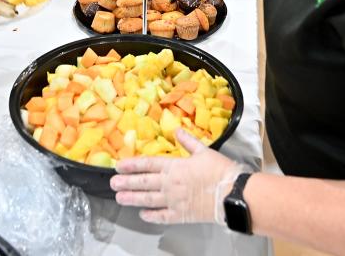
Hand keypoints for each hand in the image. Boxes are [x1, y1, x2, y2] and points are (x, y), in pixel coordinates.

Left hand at [111, 129, 244, 223]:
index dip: (132, 164)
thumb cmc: (220, 170)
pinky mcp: (181, 215)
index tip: (119, 165)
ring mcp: (174, 201)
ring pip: (148, 200)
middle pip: (144, 183)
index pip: (148, 164)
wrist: (232, 193)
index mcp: (175, 166)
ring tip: (120, 198)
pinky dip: (152, 216)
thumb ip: (188, 141)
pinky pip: (162, 216)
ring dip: (133, 199)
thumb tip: (176, 130)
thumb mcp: (204, 151)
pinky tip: (143, 214)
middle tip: (112, 183)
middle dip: (127, 182)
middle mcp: (170, 184)